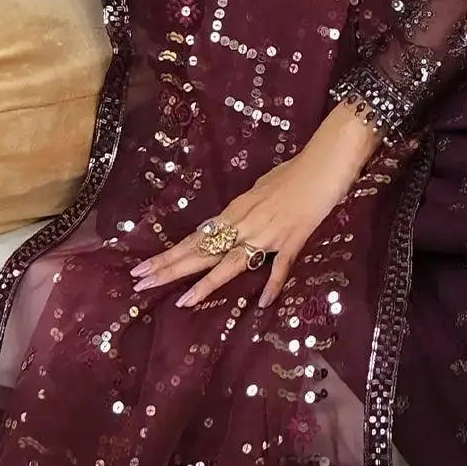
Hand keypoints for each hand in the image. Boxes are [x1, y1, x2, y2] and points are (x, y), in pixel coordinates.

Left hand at [131, 107, 379, 310]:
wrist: (325, 161)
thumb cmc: (296, 170)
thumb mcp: (263, 187)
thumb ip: (248, 208)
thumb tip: (235, 222)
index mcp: (236, 210)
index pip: (196, 238)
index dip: (168, 255)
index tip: (143, 268)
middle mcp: (245, 223)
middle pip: (203, 251)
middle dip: (171, 269)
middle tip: (141, 284)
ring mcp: (268, 233)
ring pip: (232, 262)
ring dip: (207, 283)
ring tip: (182, 301)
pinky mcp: (293, 239)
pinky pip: (280, 266)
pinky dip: (272, 284)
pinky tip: (262, 304)